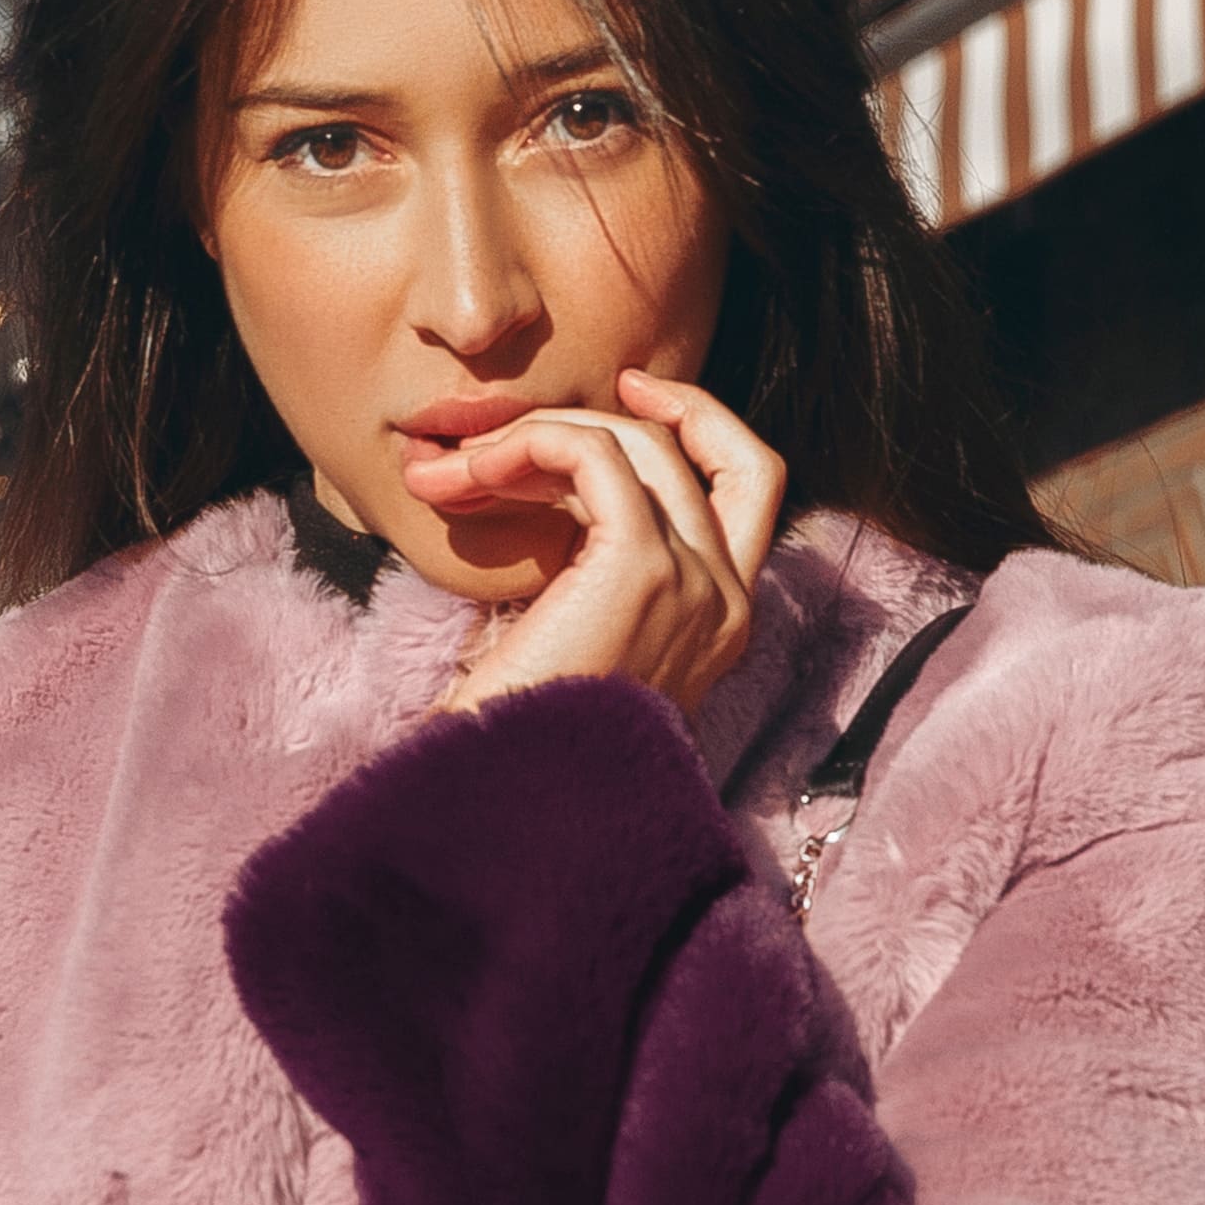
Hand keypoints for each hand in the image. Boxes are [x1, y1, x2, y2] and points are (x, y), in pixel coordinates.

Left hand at [410, 368, 784, 719]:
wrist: (508, 809)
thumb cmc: (525, 747)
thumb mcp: (583, 651)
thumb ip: (600, 579)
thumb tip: (563, 495)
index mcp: (723, 626)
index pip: (746, 484)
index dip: (698, 424)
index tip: (629, 395)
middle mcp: (727, 603)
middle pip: (697, 451)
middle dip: (603, 419)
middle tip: (519, 422)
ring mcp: (696, 583)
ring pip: (639, 444)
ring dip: (540, 438)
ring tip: (458, 471)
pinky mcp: (643, 567)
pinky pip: (595, 456)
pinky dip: (532, 444)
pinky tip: (473, 474)